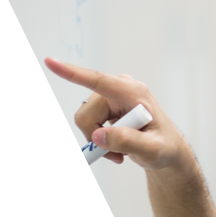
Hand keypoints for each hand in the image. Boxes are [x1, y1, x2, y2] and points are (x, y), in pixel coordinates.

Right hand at [45, 57, 190, 170]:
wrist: (166, 151)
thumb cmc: (165, 147)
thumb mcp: (153, 150)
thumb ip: (128, 141)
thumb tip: (98, 135)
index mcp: (133, 92)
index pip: (99, 80)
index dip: (73, 72)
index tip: (49, 61)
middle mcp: (120, 89)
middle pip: (87, 113)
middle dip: (96, 137)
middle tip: (118, 155)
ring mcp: (111, 97)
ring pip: (84, 120)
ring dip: (98, 141)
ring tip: (120, 152)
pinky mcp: (105, 106)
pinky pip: (87, 125)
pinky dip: (98, 141)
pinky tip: (116, 149)